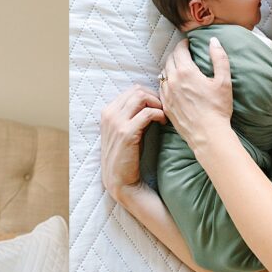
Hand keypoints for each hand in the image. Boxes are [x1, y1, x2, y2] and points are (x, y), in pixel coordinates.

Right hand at [100, 84, 165, 202]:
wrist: (121, 181)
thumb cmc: (127, 156)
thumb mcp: (125, 132)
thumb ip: (132, 115)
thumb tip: (151, 101)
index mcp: (107, 112)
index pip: (131, 90)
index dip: (149, 95)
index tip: (158, 106)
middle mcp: (109, 114)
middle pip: (136, 90)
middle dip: (154, 97)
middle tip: (164, 109)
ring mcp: (116, 123)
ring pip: (141, 96)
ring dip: (157, 103)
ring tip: (164, 115)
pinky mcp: (126, 133)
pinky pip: (147, 113)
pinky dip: (159, 114)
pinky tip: (163, 123)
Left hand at [160, 36, 232, 147]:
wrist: (208, 134)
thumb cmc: (218, 108)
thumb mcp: (224, 81)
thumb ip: (219, 58)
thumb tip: (214, 41)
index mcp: (186, 72)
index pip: (179, 50)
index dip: (184, 44)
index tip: (188, 44)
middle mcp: (173, 81)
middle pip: (170, 60)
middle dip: (177, 54)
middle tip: (184, 54)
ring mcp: (167, 94)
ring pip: (163, 73)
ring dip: (170, 67)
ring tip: (179, 68)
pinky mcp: (166, 105)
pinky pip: (161, 88)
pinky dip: (166, 82)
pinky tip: (173, 84)